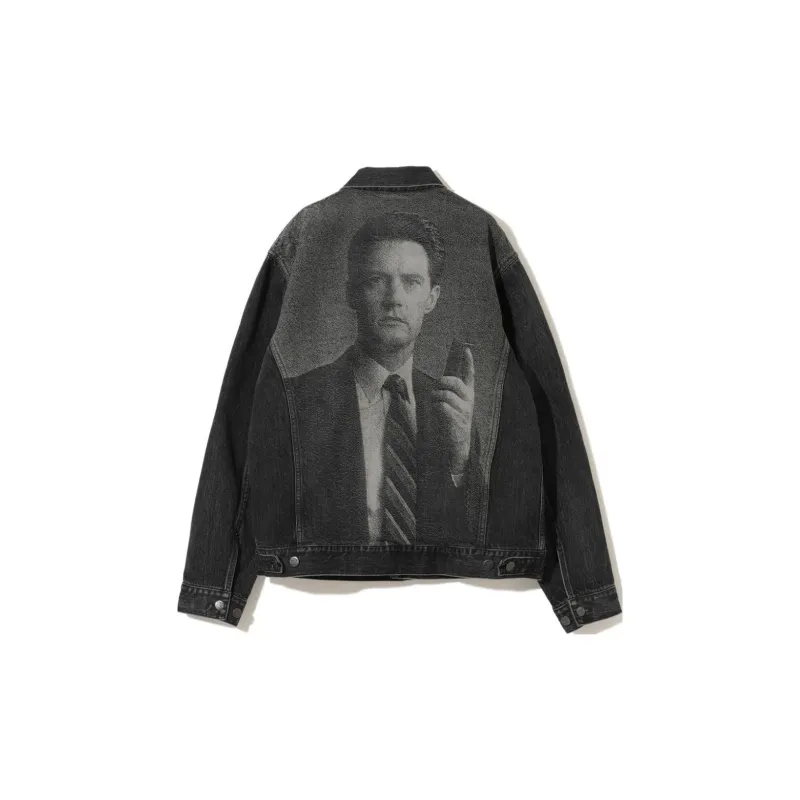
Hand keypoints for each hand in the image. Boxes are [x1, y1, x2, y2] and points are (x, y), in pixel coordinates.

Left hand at [431, 346, 474, 472]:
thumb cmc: (449, 427)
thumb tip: (433, 383)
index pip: (469, 375)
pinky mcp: (457, 418)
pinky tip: (439, 415)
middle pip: (451, 381)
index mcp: (467, 395)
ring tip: (436, 407)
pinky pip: (441, 405)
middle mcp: (468, 400)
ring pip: (443, 393)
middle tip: (435, 392)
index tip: (466, 349)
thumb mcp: (449, 408)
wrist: (455, 449)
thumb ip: (444, 394)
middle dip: (439, 383)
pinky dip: (436, 409)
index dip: (468, 362)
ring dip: (434, 399)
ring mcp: (464, 409)